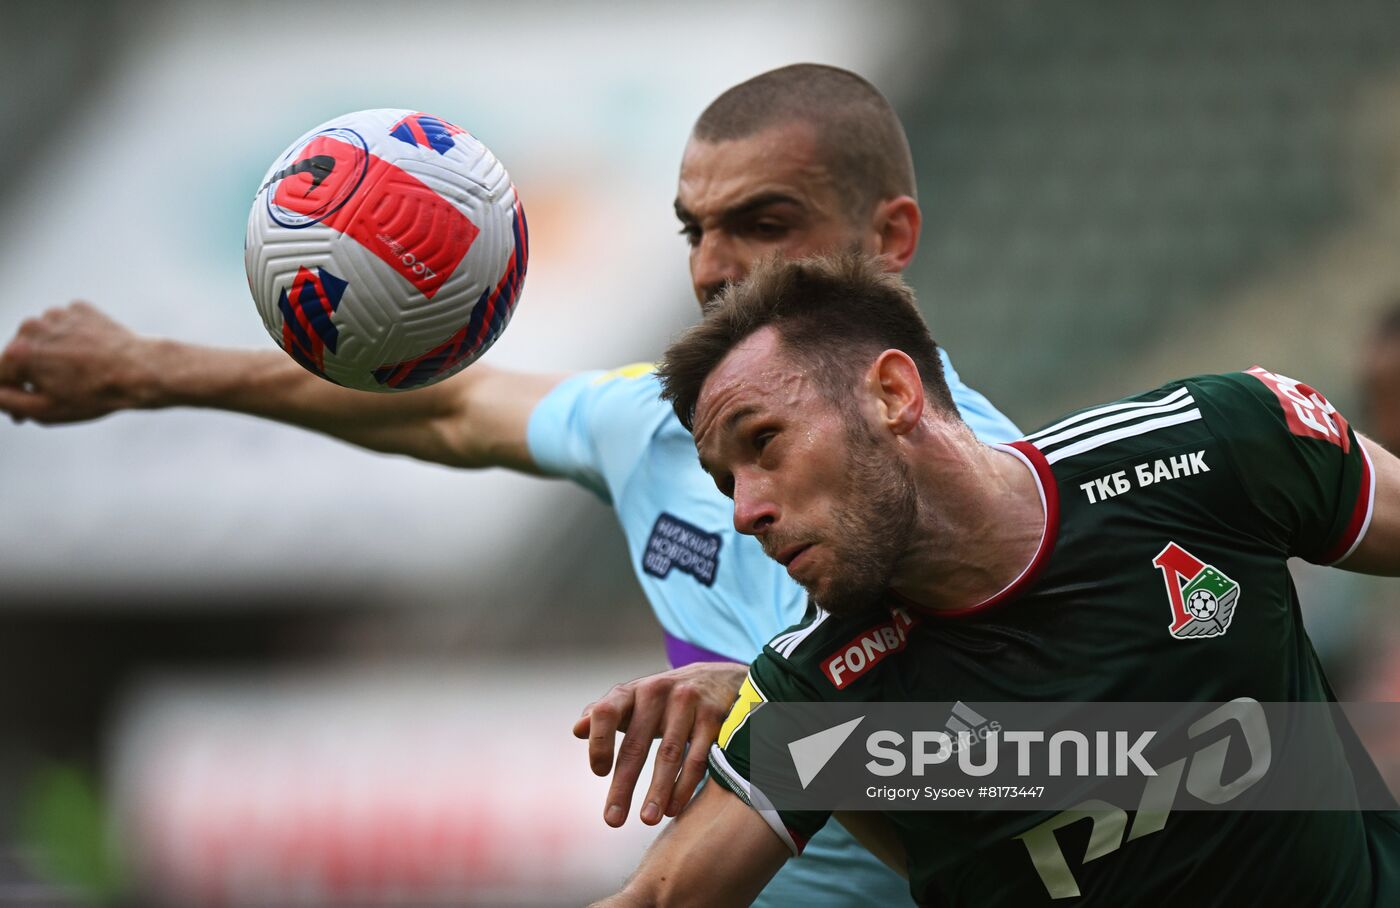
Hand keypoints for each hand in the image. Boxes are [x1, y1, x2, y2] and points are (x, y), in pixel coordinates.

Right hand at [0, 302, 158, 423]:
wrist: (140, 371)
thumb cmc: (94, 395)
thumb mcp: (44, 410)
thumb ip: (7, 401)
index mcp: (18, 353)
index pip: (0, 375)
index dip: (10, 395)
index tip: (23, 412)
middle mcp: (32, 327)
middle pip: (20, 353)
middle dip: (30, 374)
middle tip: (53, 393)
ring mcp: (57, 314)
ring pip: (43, 338)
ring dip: (51, 354)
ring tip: (76, 373)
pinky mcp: (79, 308)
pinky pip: (66, 326)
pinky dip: (72, 338)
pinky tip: (89, 354)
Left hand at [573, 661, 746, 826]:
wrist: (716, 677)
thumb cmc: (662, 699)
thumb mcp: (633, 700)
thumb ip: (604, 714)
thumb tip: (577, 730)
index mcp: (631, 691)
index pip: (605, 712)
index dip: (599, 742)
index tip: (599, 772)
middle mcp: (656, 691)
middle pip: (636, 744)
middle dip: (623, 785)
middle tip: (613, 820)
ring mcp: (687, 702)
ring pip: (669, 754)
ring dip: (657, 791)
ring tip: (647, 820)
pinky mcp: (713, 716)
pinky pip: (697, 757)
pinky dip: (684, 786)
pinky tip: (673, 808)